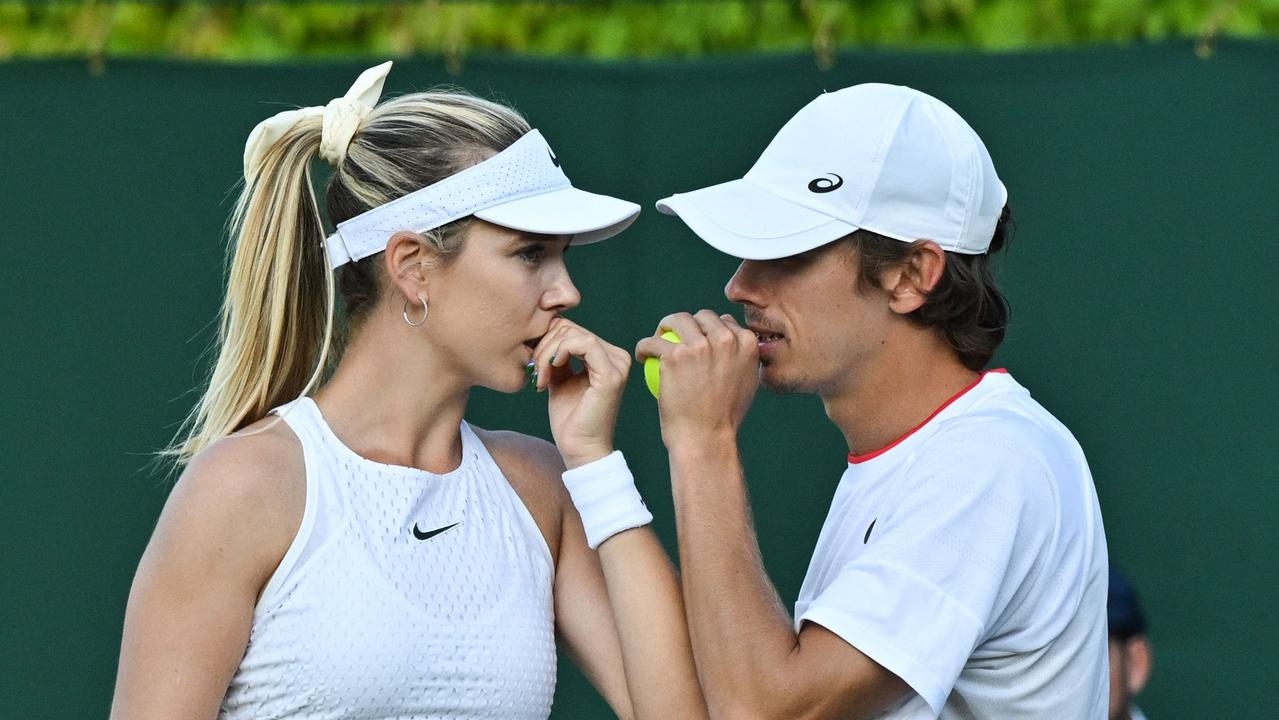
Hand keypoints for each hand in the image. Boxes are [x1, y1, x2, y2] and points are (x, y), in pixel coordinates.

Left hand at [531, 317, 632, 468]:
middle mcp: (618, 357)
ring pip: (573, 333)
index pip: (571, 329)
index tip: (534, 366)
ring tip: (539, 377)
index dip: (546, 341)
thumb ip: (557, 356)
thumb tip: (544, 331)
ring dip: (547, 353)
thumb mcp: (559, 379)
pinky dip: (559, 352)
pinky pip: (583, 343)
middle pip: (570, 328)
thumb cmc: (570, 420)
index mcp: (608, 356)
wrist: (579, 449)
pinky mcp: (611, 374)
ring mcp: (617, 364)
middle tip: (534, 372)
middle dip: (544, 347)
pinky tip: (550, 371)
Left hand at [634, 310, 758, 448]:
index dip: (710, 329)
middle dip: (689, 323)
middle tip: (675, 338)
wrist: (706, 438)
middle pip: (702, 316)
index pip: (725, 322)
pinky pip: (653, 342)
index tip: (697, 342)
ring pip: (677, 320)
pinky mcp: (675, 355)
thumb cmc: (724, 419)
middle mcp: (725, 339)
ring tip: (657, 340)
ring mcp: (699, 345)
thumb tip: (731, 346)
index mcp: (747, 343)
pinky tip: (642, 355)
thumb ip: (741, 361)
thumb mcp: (746, 386)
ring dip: (665, 326)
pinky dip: (644, 347)